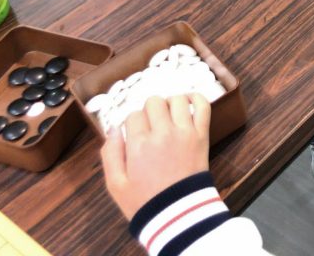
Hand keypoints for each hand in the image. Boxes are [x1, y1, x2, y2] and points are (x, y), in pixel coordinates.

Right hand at [101, 95, 210, 220]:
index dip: (132, 124)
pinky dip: (196, 98)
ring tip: (168, 116)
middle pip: (153, 102)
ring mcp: (184, 132)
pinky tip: (187, 102)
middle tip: (151, 126)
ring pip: (176, 100)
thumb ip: (110, 154)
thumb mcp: (116, 184)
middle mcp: (162, 133)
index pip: (132, 116)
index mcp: (138, 144)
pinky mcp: (202, 135)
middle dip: (149, 111)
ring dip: (170, 103)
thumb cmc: (145, 201)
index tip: (136, 134)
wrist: (178, 214)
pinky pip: (203, 106)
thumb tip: (113, 128)